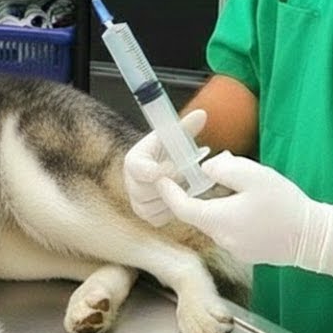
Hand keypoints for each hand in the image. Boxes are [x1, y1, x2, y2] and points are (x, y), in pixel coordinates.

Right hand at [122, 109, 208, 226]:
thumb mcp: (177, 137)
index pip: (136, 168)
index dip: (153, 171)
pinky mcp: (145, 214)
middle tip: (185, 176)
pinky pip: (158, 218)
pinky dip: (170, 212)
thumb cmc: (171, 150)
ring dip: (171, 199)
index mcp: (134, 160)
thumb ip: (186, 127)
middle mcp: (130, 182)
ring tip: (183, 186)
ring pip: (152, 206)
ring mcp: (136, 200)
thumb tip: (202, 114)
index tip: (170, 169)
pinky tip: (179, 198)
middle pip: (145, 190)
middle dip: (168, 185)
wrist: (167, 168)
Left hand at [156, 151, 332, 277]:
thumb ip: (224, 168)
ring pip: (215, 222)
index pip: (180, 207)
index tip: (161, 179)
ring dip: (216, 206)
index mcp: (217, 219)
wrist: (314, 237)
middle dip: (194, 195)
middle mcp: (221, 238)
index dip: (168, 192)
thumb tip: (206, 168)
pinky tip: (248, 206)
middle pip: (197, 215)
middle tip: (198, 175)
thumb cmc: (284, 204)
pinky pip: (231, 231)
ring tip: (232, 186)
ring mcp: (234, 249)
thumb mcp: (253, 175)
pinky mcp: (248, 253)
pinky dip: (231, 217)